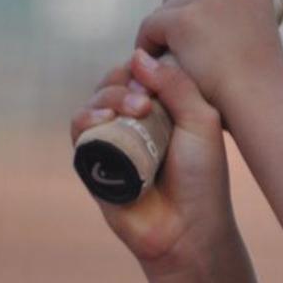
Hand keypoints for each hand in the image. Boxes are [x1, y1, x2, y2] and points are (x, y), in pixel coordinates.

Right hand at [70, 50, 238, 275]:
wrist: (189, 228)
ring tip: (133, 113)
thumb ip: (176, 85)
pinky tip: (101, 122)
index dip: (143, 68)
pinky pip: (79, 131)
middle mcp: (137, 121)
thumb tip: (137, 54)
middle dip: (123, 84)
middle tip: (144, 102)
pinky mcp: (93, 160)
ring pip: (94, 102)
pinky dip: (86, 121)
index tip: (155, 81)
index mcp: (166, 107)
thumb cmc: (203, 178)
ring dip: (108, 99)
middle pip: (114, 83)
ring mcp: (114, 140)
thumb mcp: (201, 122)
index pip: (142, 72)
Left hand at [136, 0, 282, 115]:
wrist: (260, 101)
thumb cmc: (259, 79)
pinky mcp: (183, 19)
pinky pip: (150, 26)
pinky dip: (149, 44)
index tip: (193, 27)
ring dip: (165, 31)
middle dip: (180, 16)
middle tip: (179, 46)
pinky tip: (155, 65)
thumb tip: (198, 8)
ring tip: (168, 57)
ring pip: (166, 8)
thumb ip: (231, 12)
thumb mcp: (253, 31)